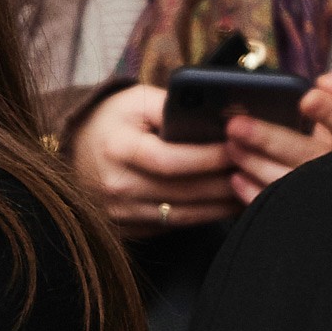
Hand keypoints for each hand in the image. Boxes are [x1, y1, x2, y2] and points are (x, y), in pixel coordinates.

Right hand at [69, 86, 241, 235]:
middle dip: (224, 183)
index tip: (238, 148)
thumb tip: (217, 118)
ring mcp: (121, 214)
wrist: (74, 151)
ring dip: (221, 205)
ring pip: (183, 216)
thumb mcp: (136, 101)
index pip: (169, 160)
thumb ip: (173, 107)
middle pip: (182, 192)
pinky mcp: (129, 229)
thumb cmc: (113, 120)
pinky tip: (226, 203)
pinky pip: (174, 227)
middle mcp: (116, 186)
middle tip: (257, 171)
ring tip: (251, 189)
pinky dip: (204, 216)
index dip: (208, 157)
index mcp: (117, 149)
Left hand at [221, 67, 331, 207]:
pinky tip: (236, 178)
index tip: (307, 98)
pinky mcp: (305, 216)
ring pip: (288, 182)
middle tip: (235, 125)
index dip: (331, 112)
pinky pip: (276, 209)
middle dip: (270, 139)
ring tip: (230, 146)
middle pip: (309, 155)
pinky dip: (253, 193)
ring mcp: (326, 198)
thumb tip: (329, 81)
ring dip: (255, 164)